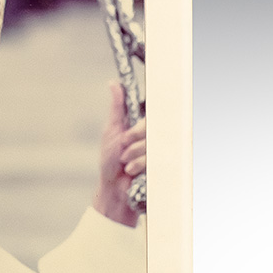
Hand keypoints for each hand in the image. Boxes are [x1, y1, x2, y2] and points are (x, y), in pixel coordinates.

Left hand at [93, 82, 145, 226]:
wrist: (114, 189)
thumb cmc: (110, 161)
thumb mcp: (112, 130)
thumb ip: (117, 107)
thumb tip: (114, 82)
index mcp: (141, 124)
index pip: (150, 114)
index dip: (139, 126)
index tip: (127, 136)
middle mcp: (153, 135)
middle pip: (152, 127)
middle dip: (134, 138)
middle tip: (122, 147)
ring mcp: (158, 149)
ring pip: (154, 142)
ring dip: (136, 153)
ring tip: (125, 162)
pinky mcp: (162, 163)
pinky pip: (156, 157)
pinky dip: (140, 163)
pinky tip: (131, 170)